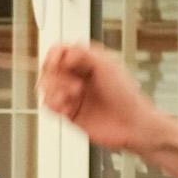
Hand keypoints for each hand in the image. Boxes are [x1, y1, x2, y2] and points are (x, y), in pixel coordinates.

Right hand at [37, 41, 153, 150]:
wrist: (131, 125)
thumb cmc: (125, 95)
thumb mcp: (106, 66)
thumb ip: (83, 54)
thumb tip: (64, 54)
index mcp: (88, 62)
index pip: (60, 51)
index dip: (54, 56)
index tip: (57, 63)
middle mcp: (78, 76)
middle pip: (49, 68)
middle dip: (56, 76)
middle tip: (76, 87)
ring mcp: (73, 95)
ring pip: (46, 86)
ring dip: (56, 90)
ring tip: (73, 97)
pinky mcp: (69, 112)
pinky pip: (48, 105)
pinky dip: (54, 104)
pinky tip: (67, 108)